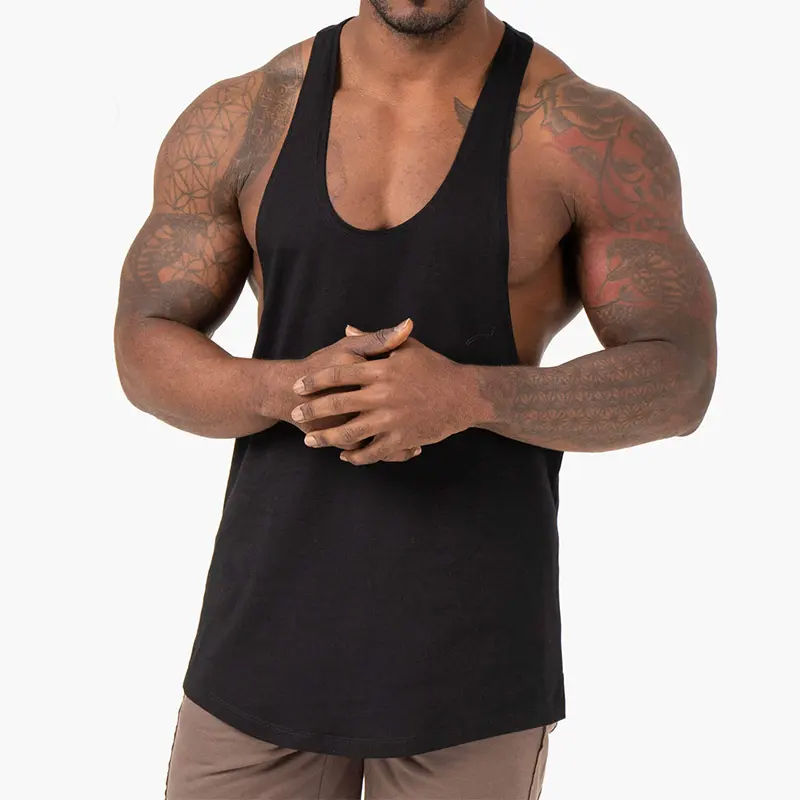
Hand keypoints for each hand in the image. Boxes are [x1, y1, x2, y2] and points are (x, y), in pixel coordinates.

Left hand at [290, 325, 477, 464]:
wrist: (465, 395)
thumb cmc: (436, 368)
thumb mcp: (407, 348)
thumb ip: (374, 340)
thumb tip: (347, 329)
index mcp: (381, 369)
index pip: (338, 373)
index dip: (315, 380)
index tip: (297, 386)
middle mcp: (383, 394)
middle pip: (337, 403)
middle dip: (312, 410)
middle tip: (295, 414)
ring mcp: (391, 419)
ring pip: (350, 432)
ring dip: (326, 438)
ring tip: (310, 441)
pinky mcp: (402, 439)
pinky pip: (373, 452)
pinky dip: (356, 457)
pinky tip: (345, 457)